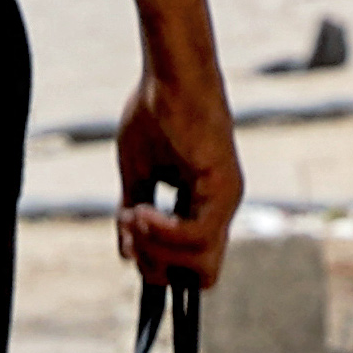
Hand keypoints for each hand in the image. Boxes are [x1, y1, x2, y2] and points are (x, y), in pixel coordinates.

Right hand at [112, 61, 239, 289]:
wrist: (169, 77)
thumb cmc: (153, 114)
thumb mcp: (137, 174)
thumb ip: (135, 214)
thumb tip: (127, 255)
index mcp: (203, 204)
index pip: (191, 262)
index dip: (158, 264)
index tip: (127, 241)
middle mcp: (220, 207)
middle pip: (199, 275)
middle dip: (156, 267)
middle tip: (128, 234)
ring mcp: (225, 199)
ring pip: (198, 261)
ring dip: (156, 247)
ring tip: (131, 216)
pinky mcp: (222, 188)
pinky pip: (197, 234)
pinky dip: (164, 232)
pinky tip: (141, 210)